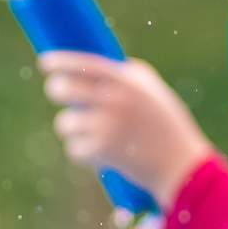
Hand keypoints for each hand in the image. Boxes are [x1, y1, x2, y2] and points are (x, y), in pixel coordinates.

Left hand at [38, 52, 212, 208]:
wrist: (182, 166)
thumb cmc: (168, 127)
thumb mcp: (155, 93)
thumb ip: (129, 76)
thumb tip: (94, 67)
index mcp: (130, 83)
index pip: (86, 64)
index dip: (61, 62)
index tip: (45, 63)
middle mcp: (116, 101)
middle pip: (65, 89)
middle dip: (56, 90)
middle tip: (60, 93)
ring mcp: (107, 127)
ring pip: (65, 123)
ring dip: (73, 128)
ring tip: (96, 134)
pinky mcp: (102, 151)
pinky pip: (74, 148)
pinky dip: (83, 152)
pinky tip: (103, 154)